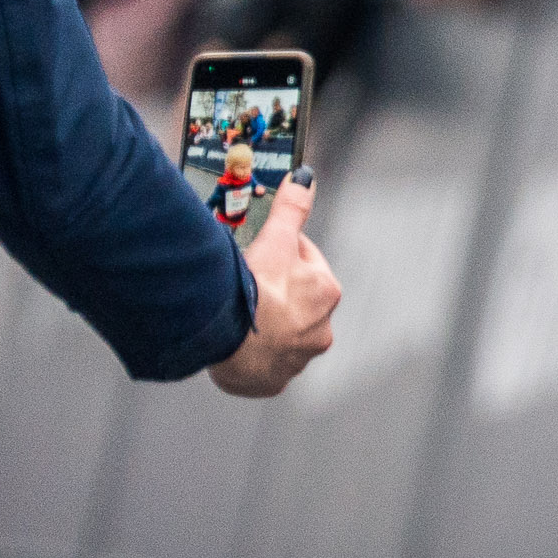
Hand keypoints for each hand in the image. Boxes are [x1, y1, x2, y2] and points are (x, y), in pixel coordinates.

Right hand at [208, 172, 338, 396]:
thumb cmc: (254, 286)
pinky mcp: (276, 380)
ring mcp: (300, 357)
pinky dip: (252, 355)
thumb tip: (306, 178)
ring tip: (237, 313)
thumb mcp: (274, 239)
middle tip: (243, 281)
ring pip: (280, 331)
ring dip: (263, 322)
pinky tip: (237, 346)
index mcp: (325, 291)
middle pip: (294, 298)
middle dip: (273, 289)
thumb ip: (291, 208)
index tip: (260, 250)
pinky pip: (265, 365)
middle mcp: (322, 328)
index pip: (304, 261)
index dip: (279, 251)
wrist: (231, 337)